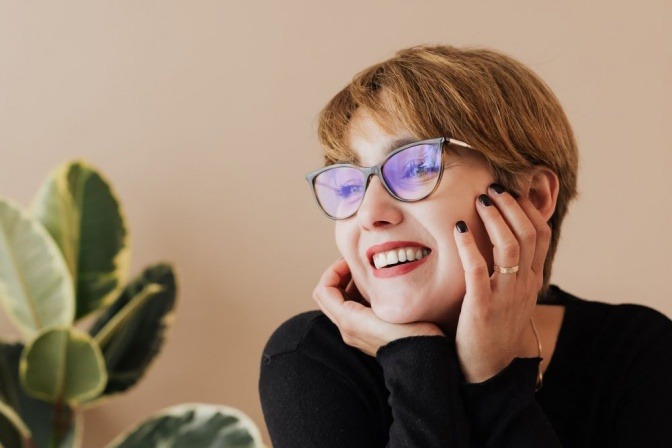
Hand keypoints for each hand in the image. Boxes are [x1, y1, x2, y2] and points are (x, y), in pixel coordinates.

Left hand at [313, 259, 443, 356]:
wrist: (421, 360)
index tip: (351, 262)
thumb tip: (359, 272)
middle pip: (327, 296)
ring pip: (338, 302)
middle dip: (338, 276)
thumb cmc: (408, 332)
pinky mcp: (365, 334)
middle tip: (356, 265)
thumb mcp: (386, 307)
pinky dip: (356, 295)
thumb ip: (368, 290)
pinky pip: (350, 310)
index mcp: (347, 320)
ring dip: (347, 285)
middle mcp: (346, 328)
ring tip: (367, 275)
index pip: (323, 289)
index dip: (333, 271)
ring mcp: (354, 332)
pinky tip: (375, 289)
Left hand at [454, 186, 549, 382]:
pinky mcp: (482, 306)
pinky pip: (478, 269)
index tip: (511, 189)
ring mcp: (505, 295)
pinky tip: (457, 228)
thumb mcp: (512, 295)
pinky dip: (469, 245)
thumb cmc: (494, 326)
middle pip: (528, 233)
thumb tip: (505, 235)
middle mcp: (524, 284)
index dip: (528, 207)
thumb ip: (513, 268)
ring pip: (510, 246)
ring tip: (480, 200)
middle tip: (493, 188)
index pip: (541, 234)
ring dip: (495, 218)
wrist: (487, 368)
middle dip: (512, 205)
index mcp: (532, 279)